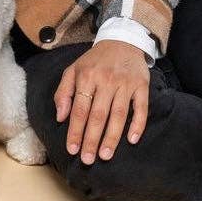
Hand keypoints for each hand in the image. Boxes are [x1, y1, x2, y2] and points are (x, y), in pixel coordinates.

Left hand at [53, 40, 149, 163]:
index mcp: (86, 76)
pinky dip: (137, 124)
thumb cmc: (95, 61)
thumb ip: (63, 92)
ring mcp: (125, 83)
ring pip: (118, 114)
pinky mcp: (141, 85)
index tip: (72, 149)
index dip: (75, 130)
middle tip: (88, 159)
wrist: (122, 40)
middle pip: (98, 114)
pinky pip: (141, 108)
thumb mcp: (73, 69)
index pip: (79, 109)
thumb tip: (60, 117)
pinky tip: (132, 140)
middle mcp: (106, 79)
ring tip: (105, 155)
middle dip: (91, 139)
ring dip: (112, 137)